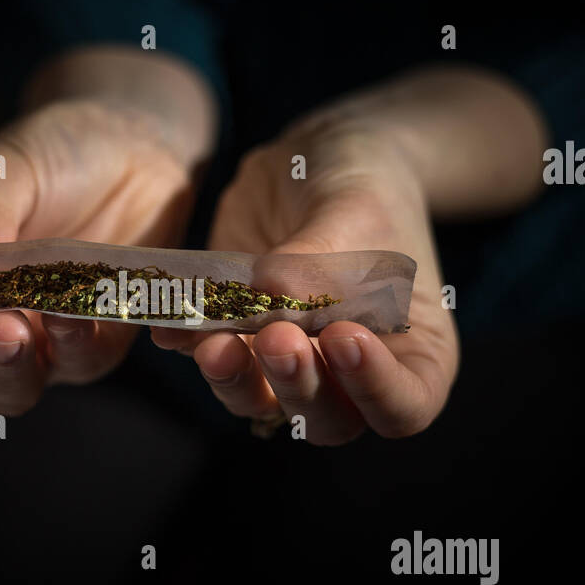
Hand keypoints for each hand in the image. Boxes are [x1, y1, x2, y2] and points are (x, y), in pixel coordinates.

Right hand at [0, 98, 196, 433]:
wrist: (129, 147)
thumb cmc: (47, 159)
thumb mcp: (4, 172)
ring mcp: (32, 348)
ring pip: (5, 398)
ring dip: (3, 371)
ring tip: (10, 324)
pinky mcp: (92, 344)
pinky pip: (79, 363)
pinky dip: (72, 341)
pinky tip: (70, 308)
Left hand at [152, 119, 459, 443]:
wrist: (316, 163)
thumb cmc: (364, 189)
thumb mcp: (355, 208)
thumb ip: (320, 258)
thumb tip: (270, 297)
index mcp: (413, 353)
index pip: (405, 407)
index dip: (376, 390)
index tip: (345, 338)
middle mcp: (351, 375)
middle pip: (329, 421)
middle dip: (298, 386)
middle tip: (276, 337)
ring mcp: (290, 364)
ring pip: (263, 405)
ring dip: (236, 381)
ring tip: (216, 342)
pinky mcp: (237, 341)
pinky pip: (212, 360)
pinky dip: (188, 345)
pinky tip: (171, 324)